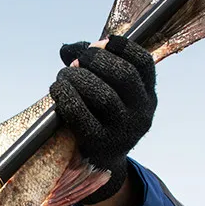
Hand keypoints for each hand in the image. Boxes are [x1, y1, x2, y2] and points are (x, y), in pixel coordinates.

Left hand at [49, 35, 156, 203]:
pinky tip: (56, 89)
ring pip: (103, 95)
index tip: (101, 42)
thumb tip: (66, 48)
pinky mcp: (99, 144)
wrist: (99, 162)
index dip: (122, 47)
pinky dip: (66, 98)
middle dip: (95, 61)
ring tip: (63, 75)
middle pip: (122, 76)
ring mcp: (122, 131)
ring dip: (78, 78)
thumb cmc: (100, 119)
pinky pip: (81, 117)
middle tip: (75, 61)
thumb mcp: (109, 94)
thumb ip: (92, 67)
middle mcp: (141, 113)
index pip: (143, 63)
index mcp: (148, 96)